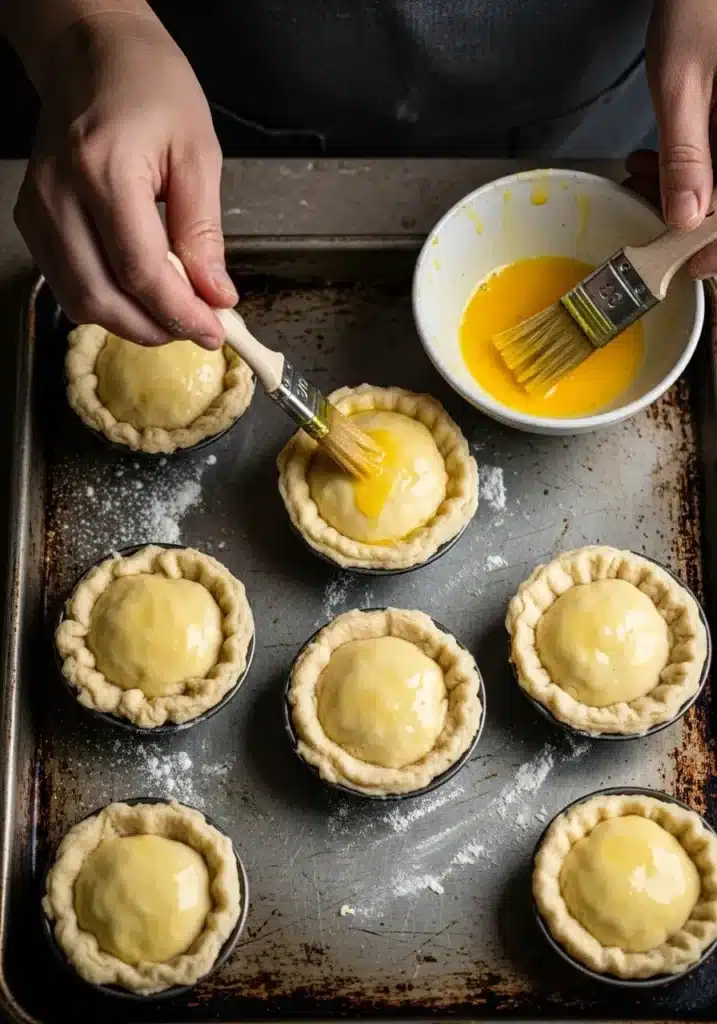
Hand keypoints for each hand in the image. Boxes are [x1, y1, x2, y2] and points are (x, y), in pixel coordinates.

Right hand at [14, 11, 235, 346]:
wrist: (92, 54)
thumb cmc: (150, 88)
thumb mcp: (198, 154)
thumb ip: (203, 233)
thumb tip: (215, 296)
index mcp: (104, 170)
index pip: (141, 272)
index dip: (181, 314)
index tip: (215, 332)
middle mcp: (59, 194)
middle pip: (102, 297)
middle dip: (155, 328)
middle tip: (196, 329)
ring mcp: (38, 208)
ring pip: (79, 300)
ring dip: (130, 322)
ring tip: (172, 313)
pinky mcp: (32, 219)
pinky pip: (66, 283)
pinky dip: (106, 301)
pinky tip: (139, 293)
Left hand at [640, 0, 716, 277]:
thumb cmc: (702, 4)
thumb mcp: (683, 84)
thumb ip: (685, 154)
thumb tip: (684, 216)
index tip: (687, 266)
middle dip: (686, 215)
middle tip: (643, 206)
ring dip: (683, 189)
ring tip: (638, 173)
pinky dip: (692, 165)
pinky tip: (655, 156)